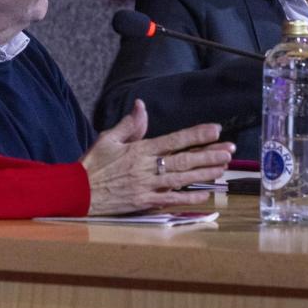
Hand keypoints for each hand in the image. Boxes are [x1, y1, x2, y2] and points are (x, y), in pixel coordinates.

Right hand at [82, 101, 233, 215]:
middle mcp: (146, 168)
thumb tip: (141, 105)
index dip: (196, 135)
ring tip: (224, 167)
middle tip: (230, 150)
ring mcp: (147, 187)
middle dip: (209, 154)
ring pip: (182, 179)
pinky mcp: (144, 203)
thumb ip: (129, 124)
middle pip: (184, 160)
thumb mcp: (107, 139)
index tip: (215, 129)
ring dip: (205, 174)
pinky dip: (189, 198)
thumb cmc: (93, 165)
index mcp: (139, 150)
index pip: (174, 140)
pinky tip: (206, 195)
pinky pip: (172, 200)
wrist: (77, 192)